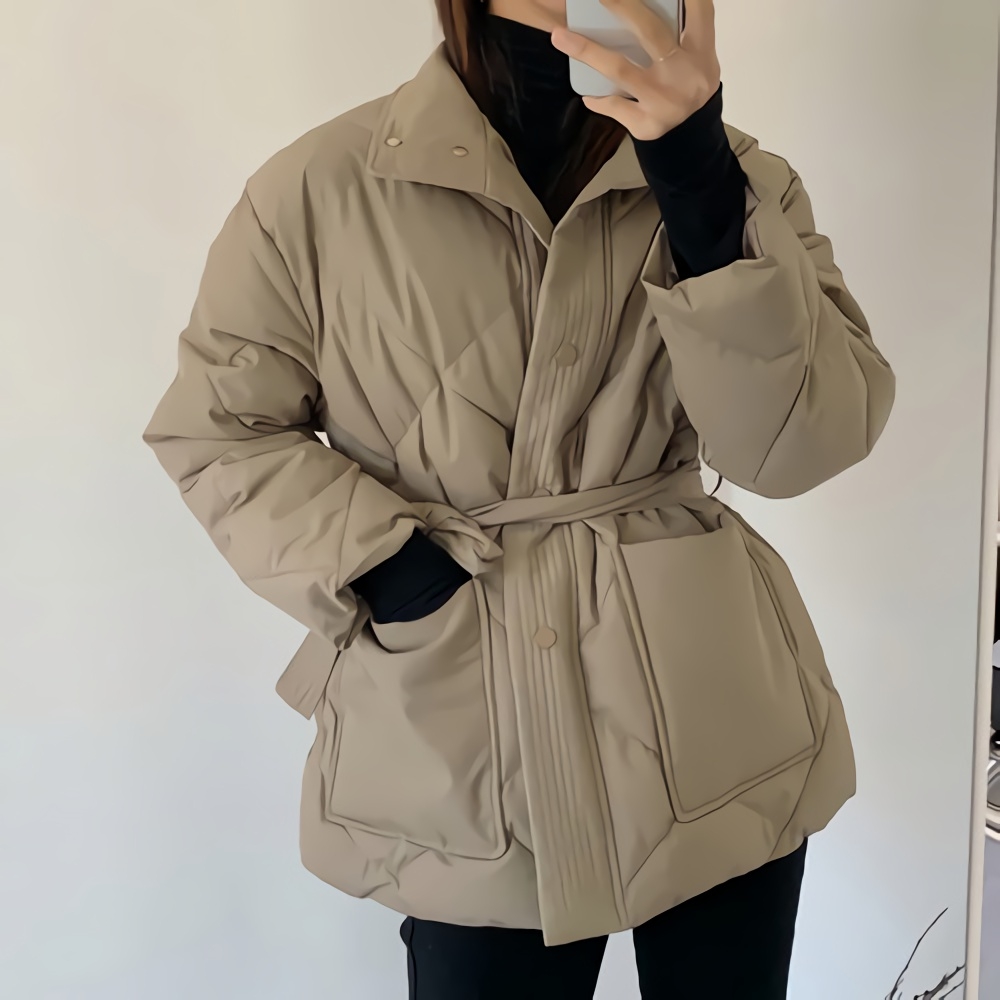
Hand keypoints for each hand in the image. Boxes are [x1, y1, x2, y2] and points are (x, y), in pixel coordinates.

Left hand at [551, 0, 720, 140]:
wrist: (691, 131)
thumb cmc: (688, 78)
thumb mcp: (696, 51)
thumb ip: (679, 26)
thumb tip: (629, 6)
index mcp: (700, 48)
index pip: (698, 8)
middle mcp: (684, 72)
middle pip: (650, 31)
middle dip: (622, 6)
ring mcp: (664, 100)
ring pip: (621, 70)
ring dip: (587, 51)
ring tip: (559, 36)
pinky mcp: (648, 123)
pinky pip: (614, 106)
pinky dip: (598, 99)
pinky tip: (587, 94)